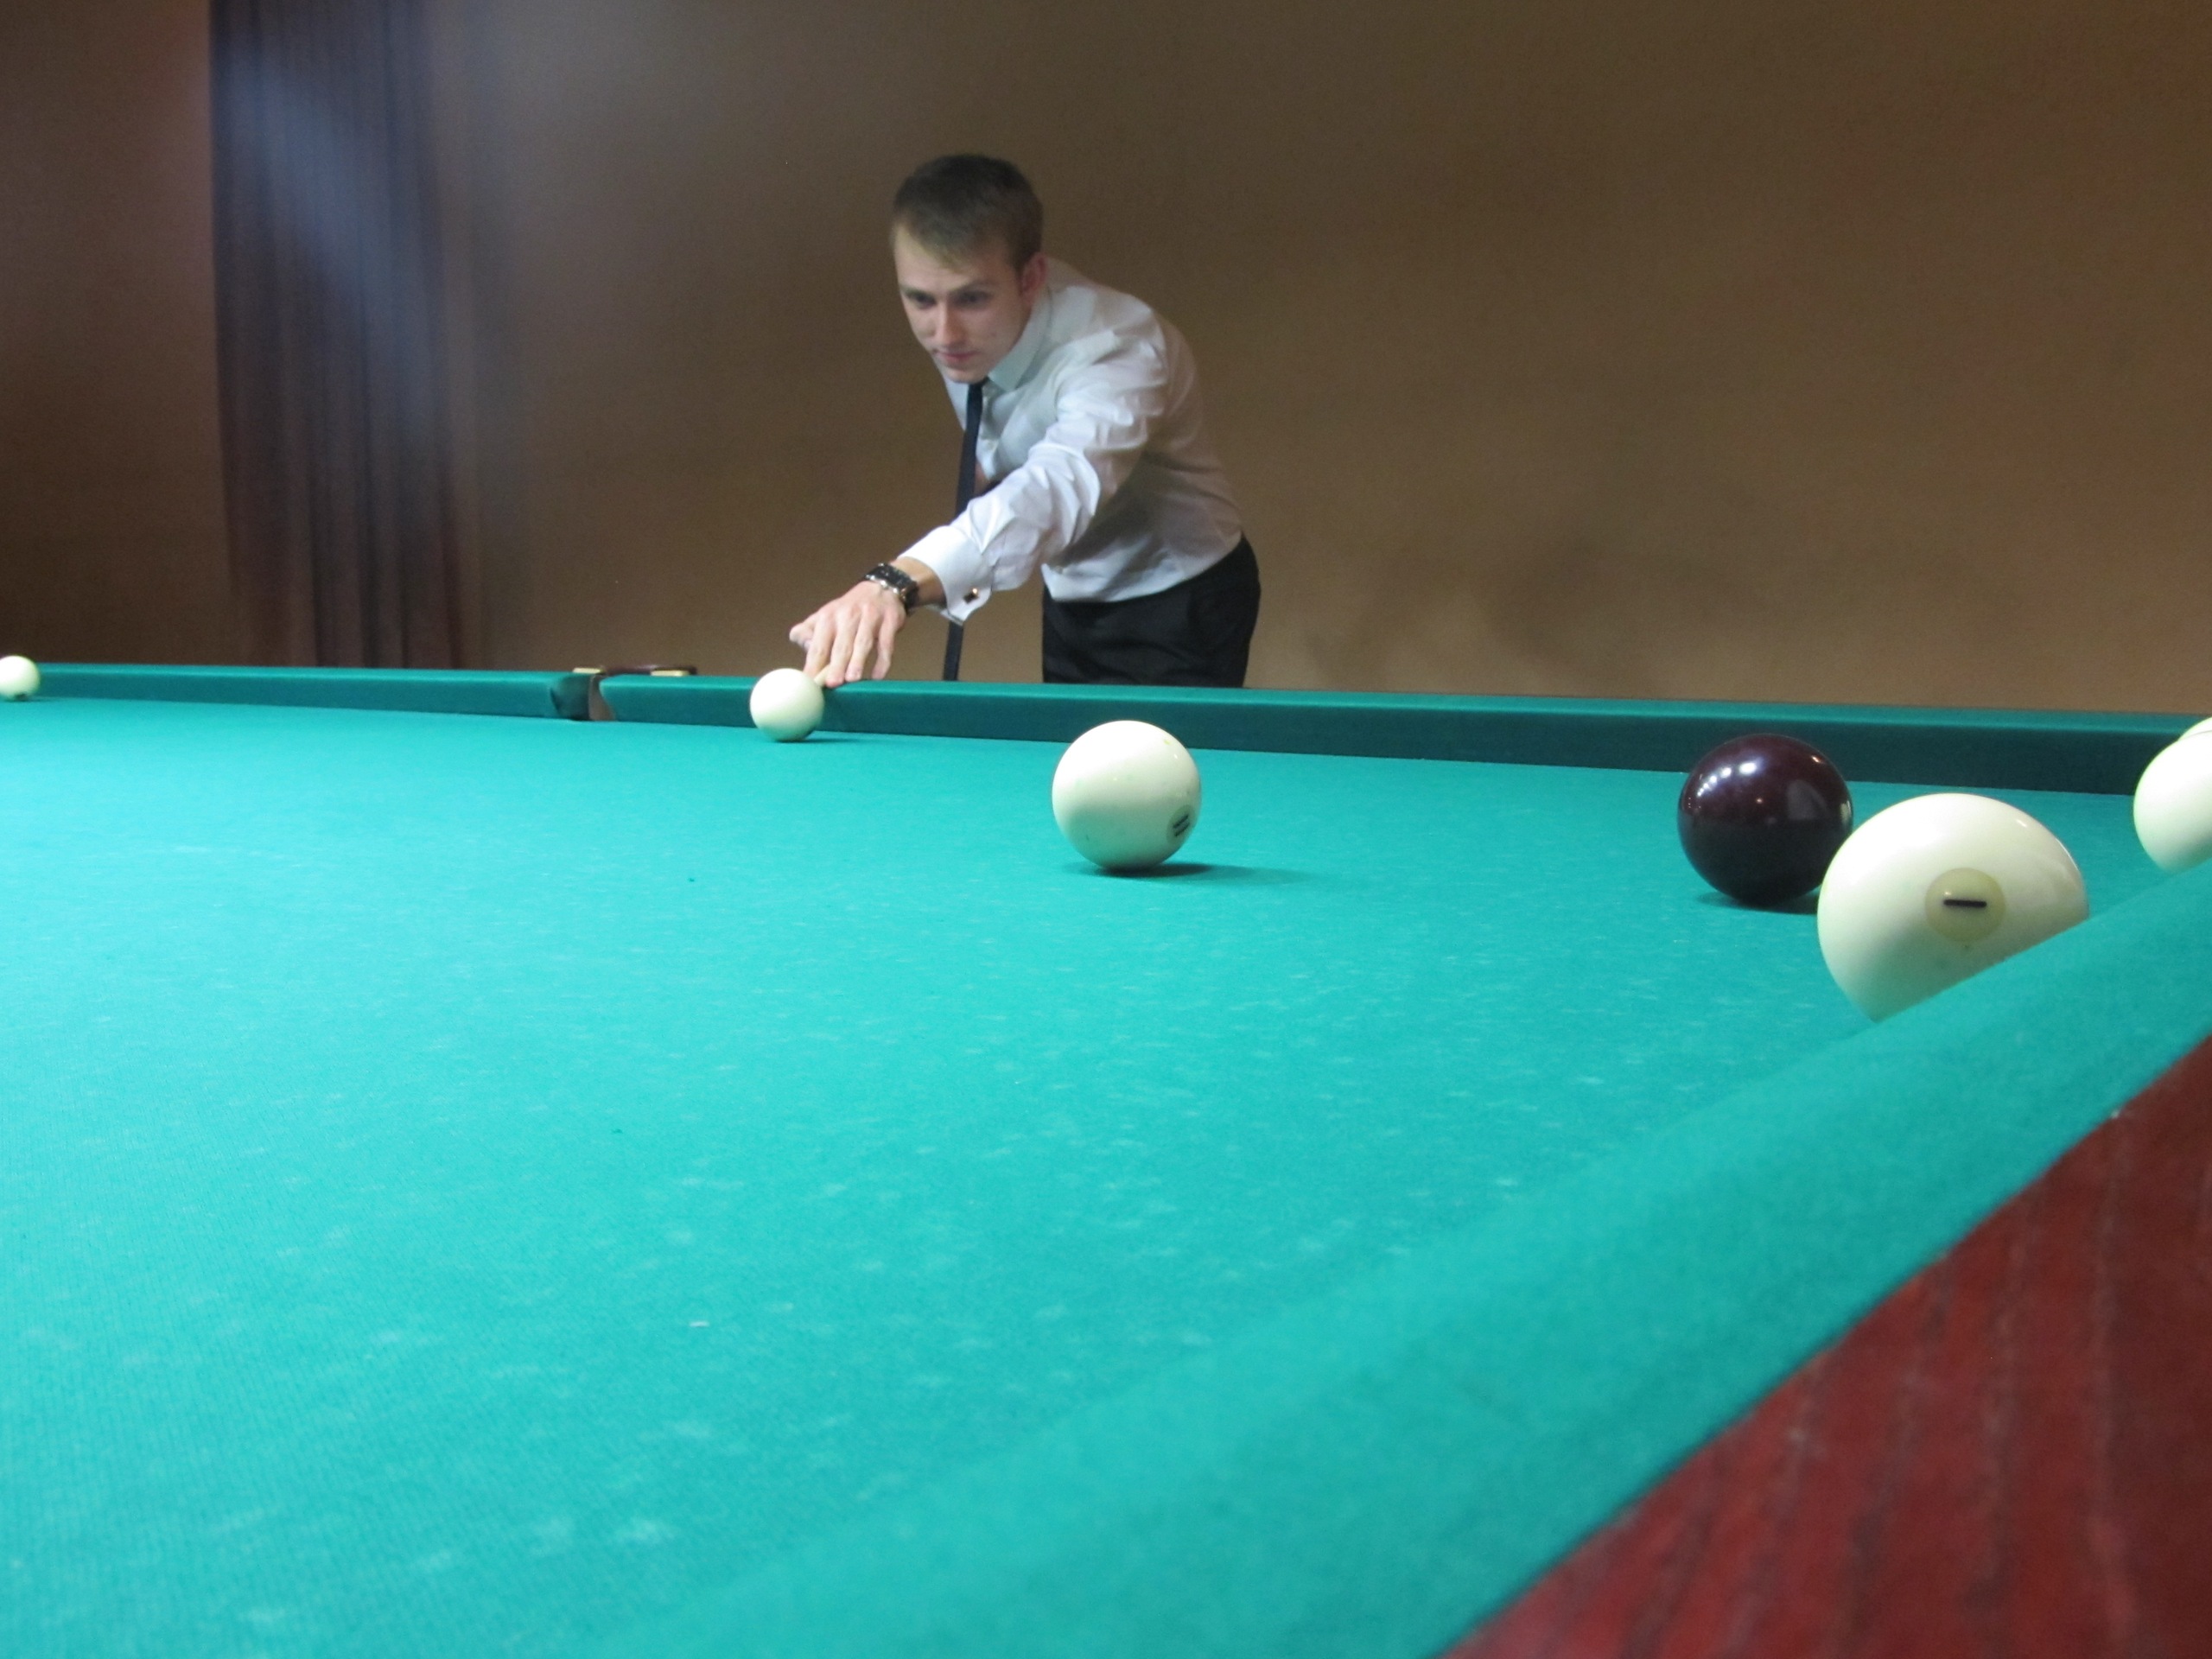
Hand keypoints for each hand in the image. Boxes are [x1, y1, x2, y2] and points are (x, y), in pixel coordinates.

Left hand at [790, 581, 906, 686]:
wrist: (881, 588)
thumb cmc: (849, 610)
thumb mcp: (824, 616)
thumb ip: (807, 632)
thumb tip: (802, 648)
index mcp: (828, 618)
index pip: (818, 645)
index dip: (813, 664)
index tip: (810, 682)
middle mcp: (847, 616)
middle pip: (841, 644)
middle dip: (836, 664)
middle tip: (832, 683)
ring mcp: (870, 618)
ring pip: (863, 642)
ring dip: (858, 661)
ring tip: (852, 679)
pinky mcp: (889, 621)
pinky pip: (886, 643)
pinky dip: (883, 660)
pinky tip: (878, 676)